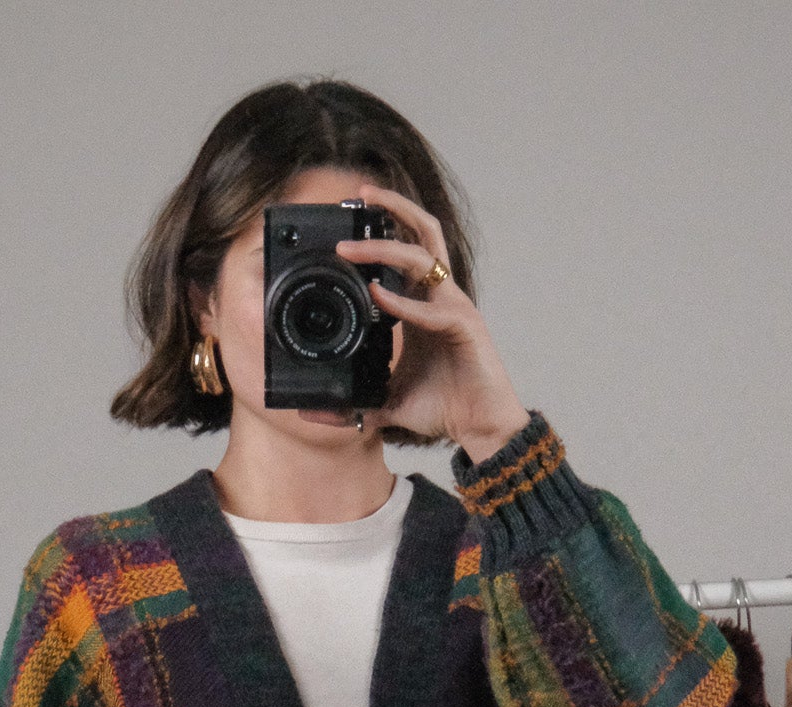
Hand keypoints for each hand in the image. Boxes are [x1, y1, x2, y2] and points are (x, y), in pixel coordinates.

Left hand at [336, 180, 531, 463]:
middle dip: (392, 207)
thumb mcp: (387, 403)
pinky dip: (402, 303)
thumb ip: (353, 404)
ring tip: (349, 249)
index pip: (405, 250)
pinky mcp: (465, 326)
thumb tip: (312, 414)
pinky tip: (376, 297)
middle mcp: (438, 296)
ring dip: (384, 249)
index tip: (345, 222)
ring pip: (423, 256)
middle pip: (422, 232)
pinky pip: (431, 308)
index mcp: (421, 304)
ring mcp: (453, 306)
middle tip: (356, 196)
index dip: (381, 230)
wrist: (479, 426)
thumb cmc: (443, 407)